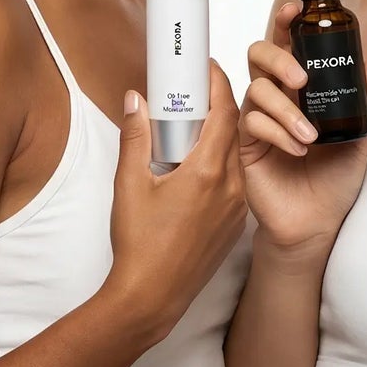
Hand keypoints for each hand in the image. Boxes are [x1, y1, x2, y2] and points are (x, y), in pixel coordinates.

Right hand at [106, 59, 247, 339]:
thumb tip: (136, 99)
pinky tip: (196, 164)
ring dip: (220, 136)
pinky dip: (221, 163)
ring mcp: (237, 208)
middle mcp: (231, 187)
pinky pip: (235, 181)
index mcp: (209, 171)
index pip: (226, 112)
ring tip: (192, 125)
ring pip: (236, 157)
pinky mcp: (235, 225)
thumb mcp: (129, 183)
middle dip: (217, 106)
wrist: (151, 298)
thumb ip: (135, 136)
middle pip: (233, 131)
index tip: (206, 67)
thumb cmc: (139, 243)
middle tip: (193, 92)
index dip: (218, 84)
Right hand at [238, 1, 366, 253]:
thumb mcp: (362, 137)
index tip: (294, 10)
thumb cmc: (334, 178)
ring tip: (310, 135)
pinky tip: (298, 151)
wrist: (316, 223)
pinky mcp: (246, 143)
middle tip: (301, 79)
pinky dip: (279, 133)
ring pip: (257, 89)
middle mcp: (276, 95)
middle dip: (279, 58)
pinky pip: (253, 123)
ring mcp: (258, 118)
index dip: (285, 22)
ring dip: (286, 109)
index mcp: (301, 87)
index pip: (287, 43)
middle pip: (259, 54)